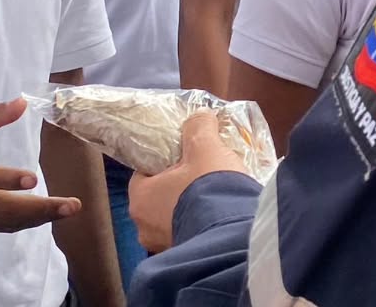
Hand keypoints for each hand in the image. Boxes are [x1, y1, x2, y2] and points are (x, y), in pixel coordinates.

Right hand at [0, 98, 81, 231]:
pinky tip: (45, 216)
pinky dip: (24, 224)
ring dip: (38, 218)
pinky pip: (0, 228)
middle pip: (4, 208)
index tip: (34, 180)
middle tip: (73, 205)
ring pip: (5, 222)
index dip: (8, 180)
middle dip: (41, 209)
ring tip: (67, 210)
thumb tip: (22, 102)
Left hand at [129, 112, 249, 252]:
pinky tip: (220, 213)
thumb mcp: (206, 147)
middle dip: (179, 185)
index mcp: (140, 198)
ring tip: (216, 193)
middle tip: (203, 173)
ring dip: (191, 206)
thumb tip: (199, 117)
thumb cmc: (209, 188)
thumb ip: (198, 127)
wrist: (235, 237)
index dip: (165, 161)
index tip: (185, 157)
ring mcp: (164, 246)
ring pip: (175, 217)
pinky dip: (201, 223)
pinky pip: (190, 233)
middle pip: (159, 196)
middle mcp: (144, 227)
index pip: (144, 172)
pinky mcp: (185, 258)